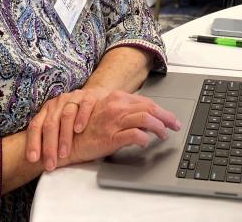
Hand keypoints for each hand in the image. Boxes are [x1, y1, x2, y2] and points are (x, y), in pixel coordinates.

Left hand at [26, 86, 111, 170]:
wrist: (95, 96)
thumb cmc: (75, 117)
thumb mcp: (59, 124)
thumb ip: (50, 137)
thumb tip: (37, 162)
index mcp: (47, 110)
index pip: (35, 125)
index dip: (33, 142)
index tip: (33, 159)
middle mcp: (58, 103)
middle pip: (50, 124)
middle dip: (49, 146)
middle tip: (51, 164)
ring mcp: (73, 98)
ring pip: (66, 116)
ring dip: (64, 136)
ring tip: (64, 153)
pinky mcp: (89, 96)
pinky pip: (85, 105)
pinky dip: (81, 118)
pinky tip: (79, 130)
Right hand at [65, 91, 181, 164]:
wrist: (66, 140)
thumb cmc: (86, 128)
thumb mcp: (107, 114)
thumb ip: (124, 113)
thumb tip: (145, 118)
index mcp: (117, 99)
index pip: (146, 102)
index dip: (162, 111)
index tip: (171, 118)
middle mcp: (117, 107)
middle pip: (150, 108)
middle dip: (166, 118)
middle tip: (175, 125)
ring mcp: (114, 121)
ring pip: (146, 119)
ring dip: (159, 128)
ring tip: (164, 135)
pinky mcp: (110, 136)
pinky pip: (135, 135)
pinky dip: (145, 138)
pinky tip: (147, 142)